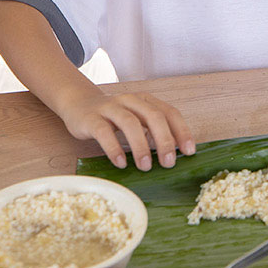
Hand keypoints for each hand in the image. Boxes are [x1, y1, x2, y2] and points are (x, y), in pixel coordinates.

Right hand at [59, 89, 194, 169]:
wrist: (78, 104)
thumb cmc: (113, 117)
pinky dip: (114, 148)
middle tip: (169, 162)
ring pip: (129, 123)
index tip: (189, 151)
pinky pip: (104, 132)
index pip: (169, 113)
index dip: (181, 131)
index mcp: (145, 101)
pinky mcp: (91, 118)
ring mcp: (110, 108)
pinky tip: (121, 163)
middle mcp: (130, 101)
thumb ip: (152, 132)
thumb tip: (174, 155)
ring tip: (146, 166)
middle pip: (153, 116)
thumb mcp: (136, 120)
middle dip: (164, 140)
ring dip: (140, 146)